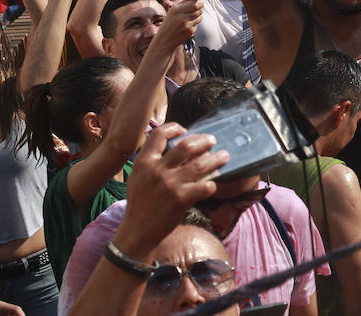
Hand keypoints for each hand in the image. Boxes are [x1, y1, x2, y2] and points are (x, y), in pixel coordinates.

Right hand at [112, 123, 227, 257]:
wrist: (137, 232)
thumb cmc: (140, 203)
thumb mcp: (138, 177)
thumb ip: (151, 162)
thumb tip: (174, 146)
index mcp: (144, 162)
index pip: (159, 134)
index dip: (174, 128)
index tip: (185, 130)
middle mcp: (156, 170)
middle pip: (186, 145)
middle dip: (204, 140)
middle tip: (212, 141)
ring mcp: (170, 184)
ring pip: (201, 163)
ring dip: (216, 158)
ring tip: (224, 156)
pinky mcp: (181, 199)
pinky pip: (205, 186)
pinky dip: (212, 184)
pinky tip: (213, 184)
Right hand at [153, 0, 203, 48]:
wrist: (165, 39)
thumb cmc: (168, 24)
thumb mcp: (172, 11)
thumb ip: (183, 2)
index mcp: (176, 10)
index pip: (195, 4)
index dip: (200, 2)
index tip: (199, 2)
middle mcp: (182, 17)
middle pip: (199, 10)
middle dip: (199, 9)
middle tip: (195, 10)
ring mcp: (187, 25)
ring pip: (200, 17)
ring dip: (197, 17)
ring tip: (189, 19)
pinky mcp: (190, 31)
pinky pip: (197, 25)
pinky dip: (194, 24)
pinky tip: (186, 26)